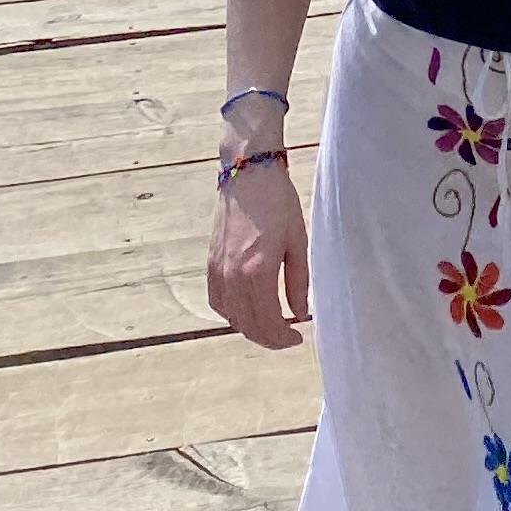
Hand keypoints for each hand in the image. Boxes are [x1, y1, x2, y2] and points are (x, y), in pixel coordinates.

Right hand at [206, 157, 310, 348]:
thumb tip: (300, 314)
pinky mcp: (210, 263)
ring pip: (231, 317)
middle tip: (287, 336)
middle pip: (248, 325)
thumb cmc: (278, 203)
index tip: (298, 337)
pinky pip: (217, 301)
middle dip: (269, 338)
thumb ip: (298, 282)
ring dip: (250, 327)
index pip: (268, 322)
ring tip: (271, 325)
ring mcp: (218, 270)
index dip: (283, 338)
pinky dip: (232, 313)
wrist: (249, 173)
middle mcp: (233, 276)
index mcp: (258, 271)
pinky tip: (247, 309)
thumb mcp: (298, 241)